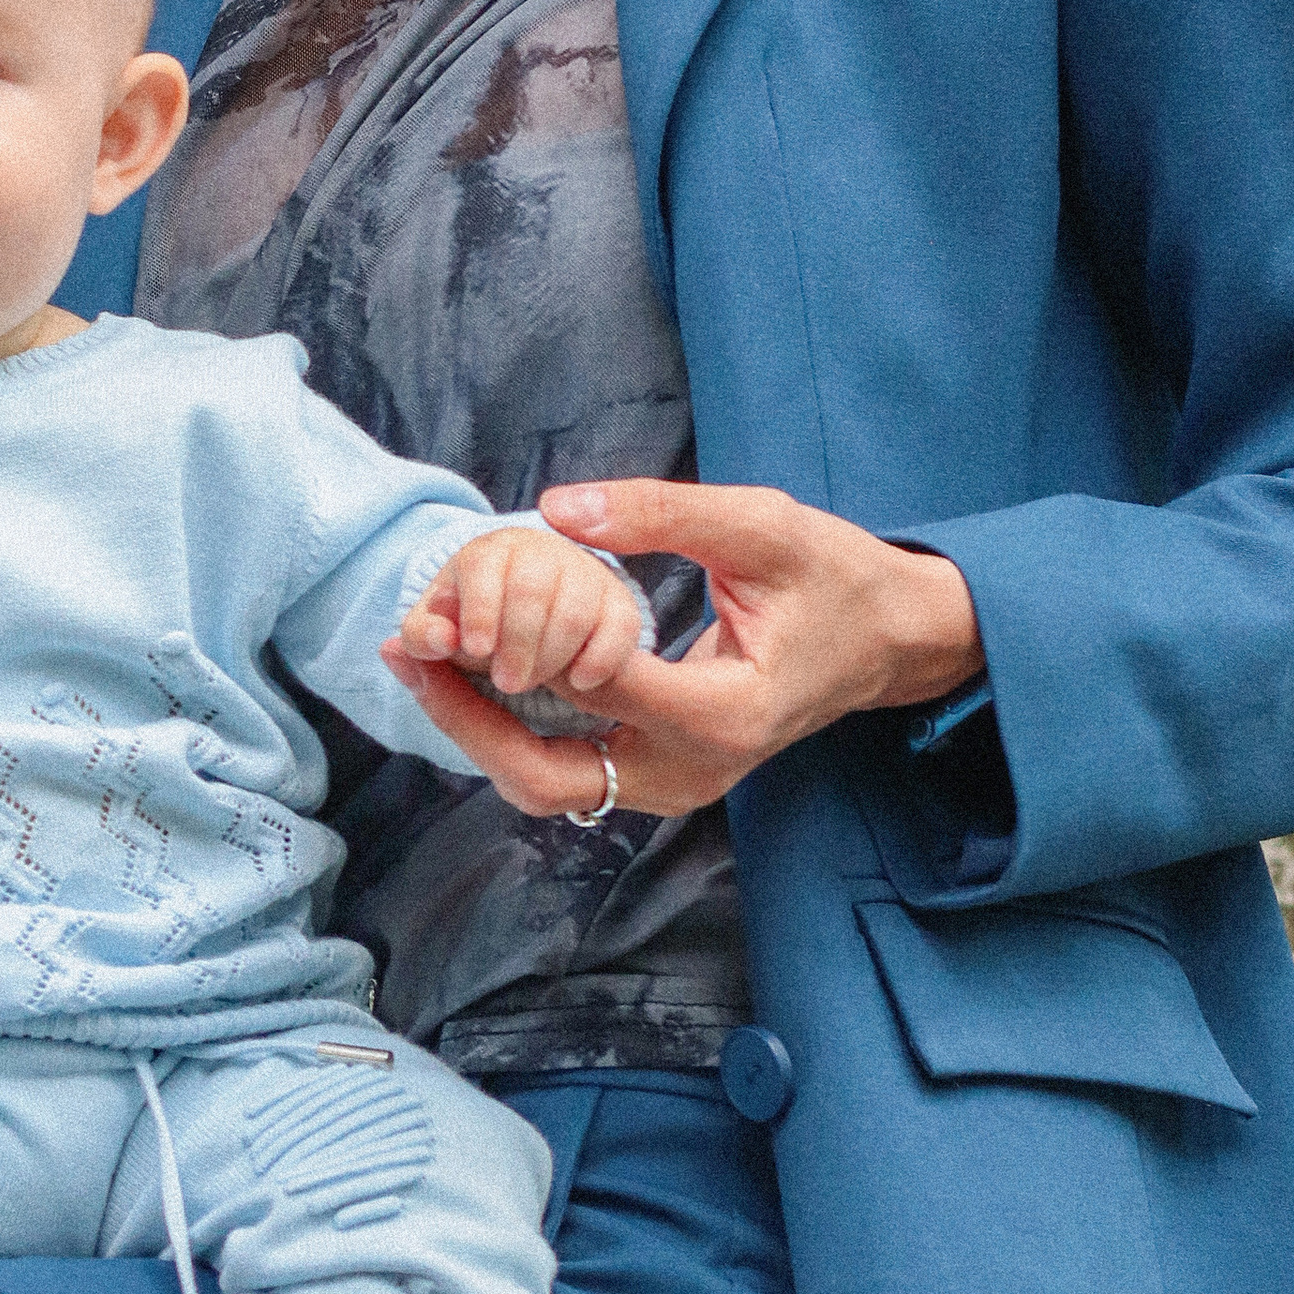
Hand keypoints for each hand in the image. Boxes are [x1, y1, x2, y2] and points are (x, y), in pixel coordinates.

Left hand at [383, 479, 983, 819]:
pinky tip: (473, 675)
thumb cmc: (835, 576)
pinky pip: (572, 771)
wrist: (889, 639)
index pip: (593, 686)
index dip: (517, 644)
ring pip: (550, 786)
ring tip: (422, 660)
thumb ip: (660, 513)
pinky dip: (514, 732)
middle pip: (548, 777)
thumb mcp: (759, 525)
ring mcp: (679, 787)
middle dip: (465, 720)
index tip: (450, 603)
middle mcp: (696, 771)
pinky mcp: (664, 779)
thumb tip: (555, 506)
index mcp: (724, 715)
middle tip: (405, 652)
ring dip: (480, 730)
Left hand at [396, 525, 648, 702]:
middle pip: (531, 587)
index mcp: (489, 551)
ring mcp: (587, 577)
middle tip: (506, 682)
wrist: (529, 617)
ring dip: (551, 654)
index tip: (475, 648)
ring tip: (534, 683)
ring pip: (576, 607)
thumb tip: (396, 648)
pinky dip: (601, 657)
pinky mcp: (621, 607)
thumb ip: (423, 638)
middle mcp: (542, 552)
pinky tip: (579, 683)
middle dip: (516, 641)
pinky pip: (623, 625)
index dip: (479, 608)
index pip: (482, 565)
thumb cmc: (477, 626)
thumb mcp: (442, 630)